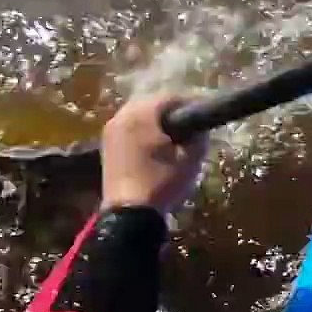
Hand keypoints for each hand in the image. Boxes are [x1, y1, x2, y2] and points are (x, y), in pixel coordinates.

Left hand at [100, 94, 208, 213]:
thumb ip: (199, 137)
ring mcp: (111, 130)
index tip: (205, 113)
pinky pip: (129, 127)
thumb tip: (200, 129)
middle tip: (191, 124)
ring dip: (157, 120)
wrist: (128, 215)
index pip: (171, 97)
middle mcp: (122, 116)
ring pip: (139, 114)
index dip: (191, 102)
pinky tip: (156, 145)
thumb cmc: (162, 183)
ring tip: (175, 135)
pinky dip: (143, 130)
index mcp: (141, 115)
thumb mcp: (190, 160)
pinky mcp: (107, 145)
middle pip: (152, 103)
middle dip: (172, 110)